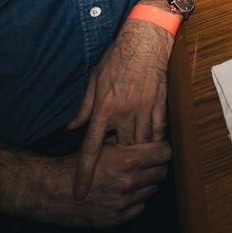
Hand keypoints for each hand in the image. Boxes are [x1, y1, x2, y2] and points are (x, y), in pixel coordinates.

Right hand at [35, 141, 170, 228]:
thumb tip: (148, 133)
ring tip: (132, 178)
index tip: (158, 148)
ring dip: (146, 184)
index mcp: (125, 160)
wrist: (52, 192)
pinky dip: (136, 201)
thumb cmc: (76, 164)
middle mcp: (127, 182)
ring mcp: (123, 203)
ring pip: (152, 190)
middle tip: (147, 163)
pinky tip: (124, 193)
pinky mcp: (117, 219)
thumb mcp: (100, 145)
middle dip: (156, 166)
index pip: (164, 153)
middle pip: (162, 172)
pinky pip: (141, 208)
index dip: (162, 149)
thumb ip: (125, 140)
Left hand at [67, 14, 174, 198]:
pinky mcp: (160, 105)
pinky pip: (159, 132)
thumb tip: (71, 128)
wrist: (146, 40)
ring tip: (132, 157)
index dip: (85, 173)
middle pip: (121, 151)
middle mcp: (124, 112)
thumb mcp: (94, 81)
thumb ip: (83, 108)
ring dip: (137, 153)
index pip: (91, 148)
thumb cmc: (117, 58)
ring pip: (142, 145)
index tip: (80, 192)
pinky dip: (154, 141)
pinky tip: (151, 143)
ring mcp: (144, 109)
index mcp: (104, 108)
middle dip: (118, 162)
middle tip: (114, 166)